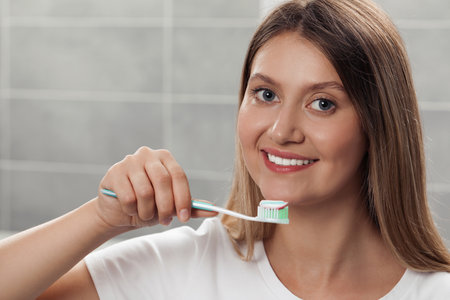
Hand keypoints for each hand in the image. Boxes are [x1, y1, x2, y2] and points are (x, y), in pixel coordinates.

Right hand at [96, 146, 216, 228]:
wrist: (118, 210)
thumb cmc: (148, 204)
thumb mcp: (171, 205)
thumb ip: (191, 206)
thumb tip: (214, 210)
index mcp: (165, 158)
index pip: (179, 175)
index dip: (183, 198)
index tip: (184, 217)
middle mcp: (148, 155)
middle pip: (163, 182)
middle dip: (166, 206)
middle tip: (165, 221)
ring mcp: (129, 162)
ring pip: (145, 192)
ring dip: (147, 211)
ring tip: (146, 215)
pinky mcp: (114, 173)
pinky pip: (128, 197)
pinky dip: (132, 209)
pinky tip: (131, 209)